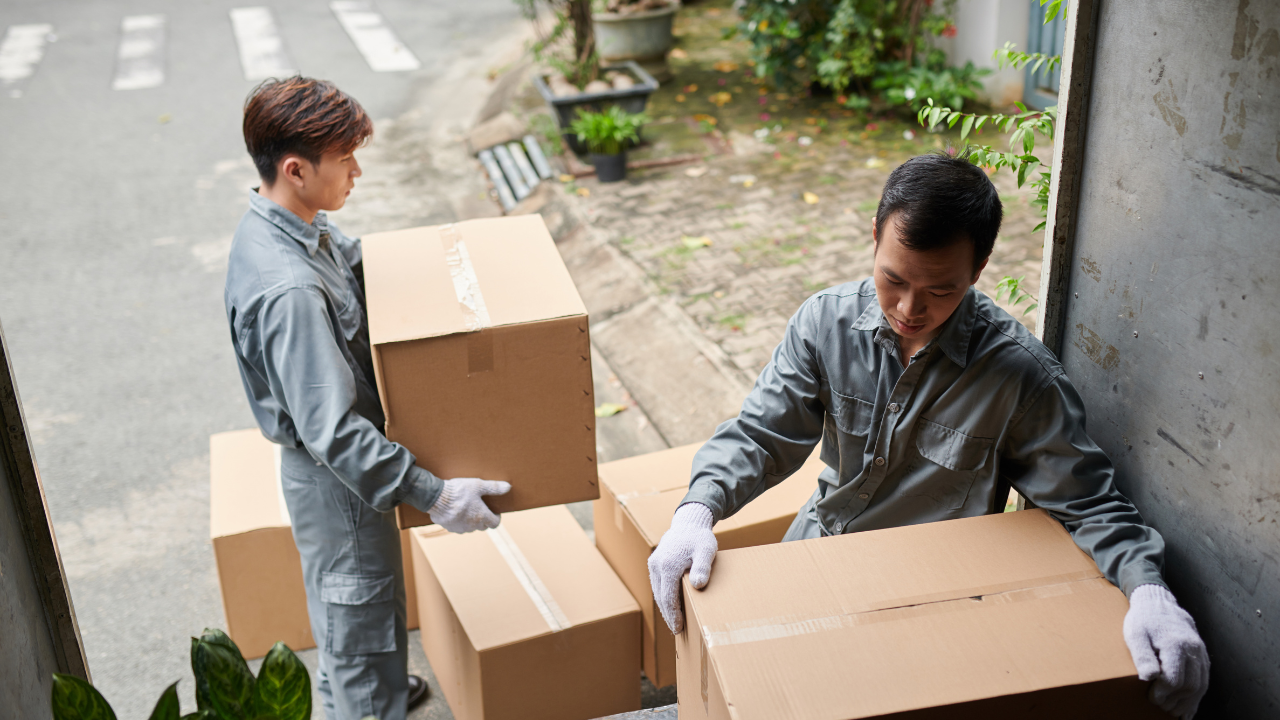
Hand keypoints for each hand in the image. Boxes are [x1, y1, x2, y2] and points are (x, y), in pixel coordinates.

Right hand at [428, 478, 510, 532]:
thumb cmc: (459, 490)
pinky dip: (460, 521)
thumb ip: (494, 487)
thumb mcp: (478, 485)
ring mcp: (460, 528)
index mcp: (481, 517)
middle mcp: (472, 526)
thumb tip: (508, 487)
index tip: (494, 510)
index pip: (495, 523)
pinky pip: (458, 527)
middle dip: (484, 518)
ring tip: (468, 507)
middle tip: (480, 506)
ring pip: (471, 527)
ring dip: (471, 520)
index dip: (496, 517)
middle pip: (483, 526)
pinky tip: (456, 510)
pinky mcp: (449, 528)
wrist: (436, 497)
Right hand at [647, 503, 715, 634]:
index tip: (678, 627)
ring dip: (664, 607)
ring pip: (657, 591)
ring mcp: (654, 564)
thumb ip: (702, 567)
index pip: (668, 597)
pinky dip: (662, 596)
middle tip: (677, 630)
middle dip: (668, 615)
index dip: (673, 614)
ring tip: (674, 621)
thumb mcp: (706, 551)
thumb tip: (698, 585)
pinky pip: (657, 584)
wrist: (688, 523)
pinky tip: (670, 605)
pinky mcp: (654, 562)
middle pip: (660, 597)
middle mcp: (657, 565)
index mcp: (668, 565)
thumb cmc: (699, 538)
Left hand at [1123, 584, 1209, 718]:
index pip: (1175, 679)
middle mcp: (1193, 650)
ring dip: (1187, 703)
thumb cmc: (1144, 620)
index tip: (1151, 697)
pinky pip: (1204, 681)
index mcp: (1176, 644)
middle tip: (1159, 706)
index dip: (1163, 693)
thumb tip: (1149, 677)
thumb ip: (1142, 655)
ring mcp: (1201, 654)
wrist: (1159, 604)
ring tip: (1172, 712)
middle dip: (1175, 700)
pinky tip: (1188, 710)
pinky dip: (1197, 698)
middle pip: (1190, 686)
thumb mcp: (1135, 634)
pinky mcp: (1202, 657)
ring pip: (1201, 686)